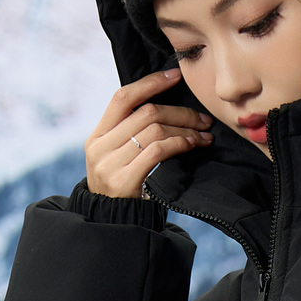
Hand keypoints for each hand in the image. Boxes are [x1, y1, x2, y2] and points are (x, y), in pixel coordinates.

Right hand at [84, 69, 214, 197]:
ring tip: (204, 135)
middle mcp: (100, 147)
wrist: (114, 225)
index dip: (150, 82)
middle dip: (180, 112)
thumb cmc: (124, 189)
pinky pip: (157, 151)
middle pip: (146, 113)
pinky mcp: (124, 180)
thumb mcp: (118, 158)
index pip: (122, 97)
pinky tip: (192, 145)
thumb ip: (130, 135)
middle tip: (203, 119)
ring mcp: (110, 164)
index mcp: (97, 136)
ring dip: (186, 130)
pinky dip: (179, 144)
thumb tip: (166, 108)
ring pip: (155, 130)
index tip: (175, 75)